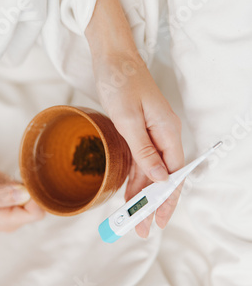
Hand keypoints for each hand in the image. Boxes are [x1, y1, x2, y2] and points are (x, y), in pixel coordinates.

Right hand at [0, 160, 44, 231]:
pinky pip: (32, 190)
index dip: (35, 197)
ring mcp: (15, 207)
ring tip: (16, 176)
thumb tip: (25, 195)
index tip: (27, 182)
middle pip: (40, 207)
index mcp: (5, 221)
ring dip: (33, 185)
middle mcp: (13, 217)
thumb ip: (2, 194)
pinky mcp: (17, 196)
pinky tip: (18, 176)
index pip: (35, 213)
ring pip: (38, 198)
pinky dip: (30, 182)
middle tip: (20, 177)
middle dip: (35, 191)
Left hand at [85, 0, 183, 237]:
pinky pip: (140, 161)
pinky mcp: (139, 130)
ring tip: (132, 218)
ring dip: (142, 195)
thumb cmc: (121, 82)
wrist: (112, 57)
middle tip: (142, 228)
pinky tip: (127, 193)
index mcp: (167, 132)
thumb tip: (158, 178)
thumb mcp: (129, 118)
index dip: (167, 200)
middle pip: (162, 177)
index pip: (173, 174)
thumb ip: (144, 150)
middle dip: (153, 204)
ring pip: (150, 172)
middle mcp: (163, 135)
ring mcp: (151, 133)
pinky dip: (134, 178)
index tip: (159, 221)